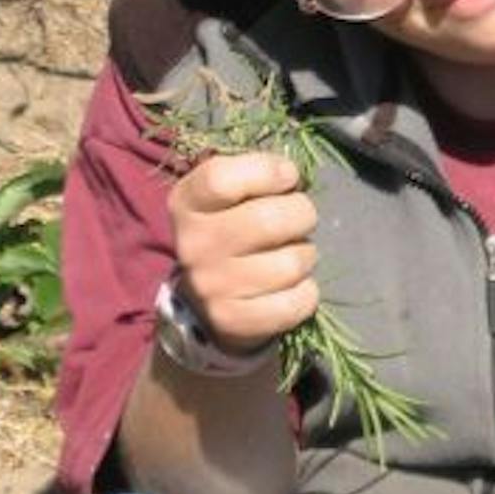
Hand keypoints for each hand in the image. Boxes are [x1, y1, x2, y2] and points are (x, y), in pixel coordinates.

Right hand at [167, 147, 320, 356]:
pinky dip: (306, 292)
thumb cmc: (231, 229)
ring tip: (291, 253)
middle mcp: (193, 245)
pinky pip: (296, 301)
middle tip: (300, 219)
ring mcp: (212, 288)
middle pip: (268, 220)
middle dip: (302, 213)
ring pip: (291, 263)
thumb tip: (291, 174)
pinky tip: (292, 286)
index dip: (267, 172)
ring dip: (305, 254)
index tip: (288, 176)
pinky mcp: (233, 322)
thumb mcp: (227, 195)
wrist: (206, 300)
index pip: (221, 178)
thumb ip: (254, 175)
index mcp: (188, 203)